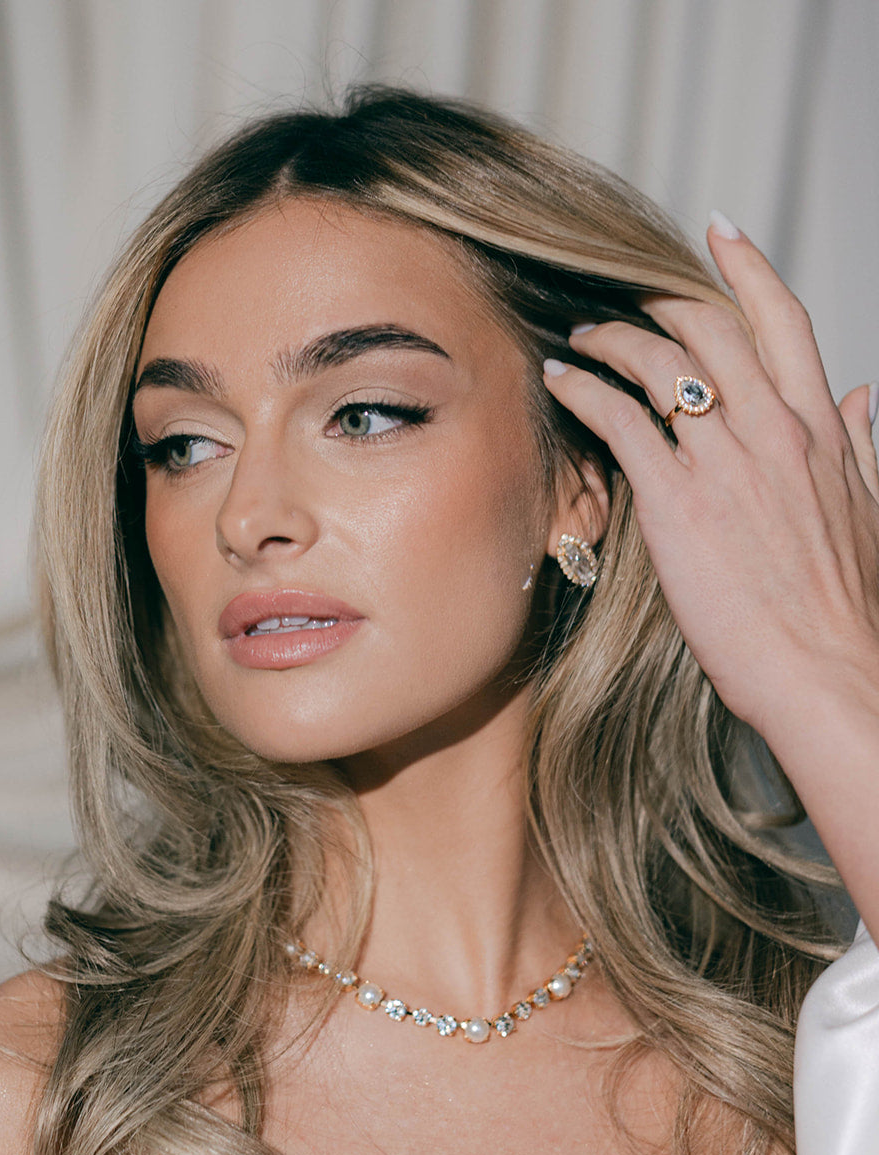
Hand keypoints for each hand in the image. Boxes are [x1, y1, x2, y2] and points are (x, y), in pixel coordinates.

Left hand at [542, 216, 878, 748]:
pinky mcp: (676, 504)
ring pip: (658, 362)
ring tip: (579, 338)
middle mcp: (772, 430)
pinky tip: (558, 383)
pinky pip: (618, 420)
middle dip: (656, 299)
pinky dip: (582, 390)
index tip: (718, 232)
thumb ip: (861, 444)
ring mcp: (723, 463)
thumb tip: (866, 395)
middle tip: (620, 297)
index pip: (782, 321)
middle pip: (708, 327)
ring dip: (609, 338)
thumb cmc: (848, 610)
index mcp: (821, 428)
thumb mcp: (871, 510)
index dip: (746, 268)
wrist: (830, 672)